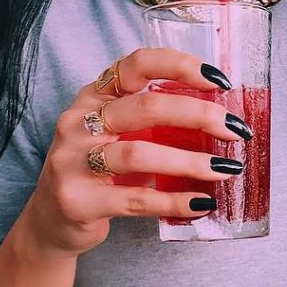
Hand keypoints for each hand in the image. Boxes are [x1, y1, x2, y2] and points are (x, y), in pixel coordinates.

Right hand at [23, 48, 246, 256]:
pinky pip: (136, 199)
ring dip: (191, 162)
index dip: (181, 66)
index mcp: (93, 96)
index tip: (220, 80)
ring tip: (225, 169)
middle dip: (200, 116)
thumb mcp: (117, 134)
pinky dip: (174, 201)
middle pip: (147, 107)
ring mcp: (72, 161)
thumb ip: (153, 121)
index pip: (138, 64)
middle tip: (235, 130)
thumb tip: (220, 119)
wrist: (51, 222)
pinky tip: (201, 203)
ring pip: (140, 154)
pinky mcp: (76, 201)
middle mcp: (78, 122)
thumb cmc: (98, 172)